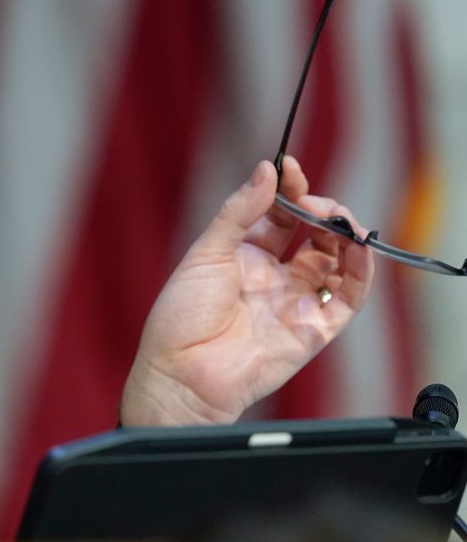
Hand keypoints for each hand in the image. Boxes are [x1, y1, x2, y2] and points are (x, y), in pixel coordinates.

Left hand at [119, 156, 374, 425]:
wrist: (182, 373)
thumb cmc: (182, 316)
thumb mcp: (206, 252)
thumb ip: (239, 212)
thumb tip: (266, 171)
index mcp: (243, 255)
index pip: (279, 214)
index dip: (289, 190)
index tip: (290, 168)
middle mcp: (273, 275)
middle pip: (313, 234)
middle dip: (321, 210)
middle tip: (317, 202)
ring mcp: (295, 300)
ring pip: (336, 261)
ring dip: (345, 236)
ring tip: (341, 220)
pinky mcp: (313, 329)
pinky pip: (347, 297)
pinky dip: (360, 272)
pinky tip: (359, 248)